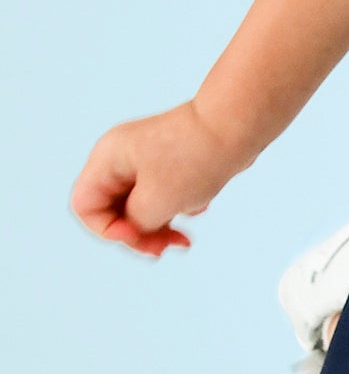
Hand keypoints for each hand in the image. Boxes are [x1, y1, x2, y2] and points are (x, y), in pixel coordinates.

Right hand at [69, 100, 252, 258]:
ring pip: (142, 205)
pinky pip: (166, 194)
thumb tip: (142, 228)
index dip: (107, 229)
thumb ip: (136, 225)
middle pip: (114, 208)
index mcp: (108, 158)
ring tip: (183, 238)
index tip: (138, 234)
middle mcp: (122, 155)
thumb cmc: (196, 157)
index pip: (85, 206)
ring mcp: (149, 157)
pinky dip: (179, 207)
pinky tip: (202, 203)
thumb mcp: (156, 203)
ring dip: (161, 226)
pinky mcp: (175, 160)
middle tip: (165, 248)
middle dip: (139, 233)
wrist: (239, 125)